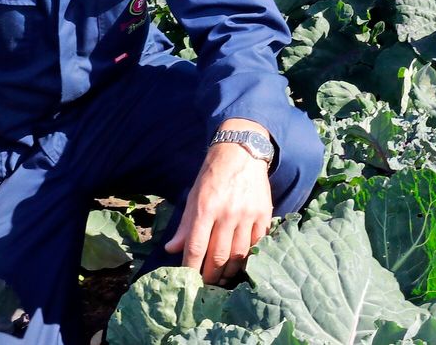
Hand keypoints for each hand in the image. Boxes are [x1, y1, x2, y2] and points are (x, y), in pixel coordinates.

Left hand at [165, 119, 272, 283]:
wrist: (241, 152)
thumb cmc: (213, 174)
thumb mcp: (193, 196)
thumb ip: (185, 225)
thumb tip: (171, 250)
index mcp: (205, 208)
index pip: (196, 247)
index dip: (191, 267)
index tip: (188, 280)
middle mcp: (227, 213)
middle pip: (218, 256)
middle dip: (210, 275)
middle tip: (206, 284)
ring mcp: (248, 214)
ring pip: (239, 254)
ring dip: (229, 271)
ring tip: (223, 277)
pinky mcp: (264, 214)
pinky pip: (257, 243)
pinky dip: (249, 257)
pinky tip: (242, 263)